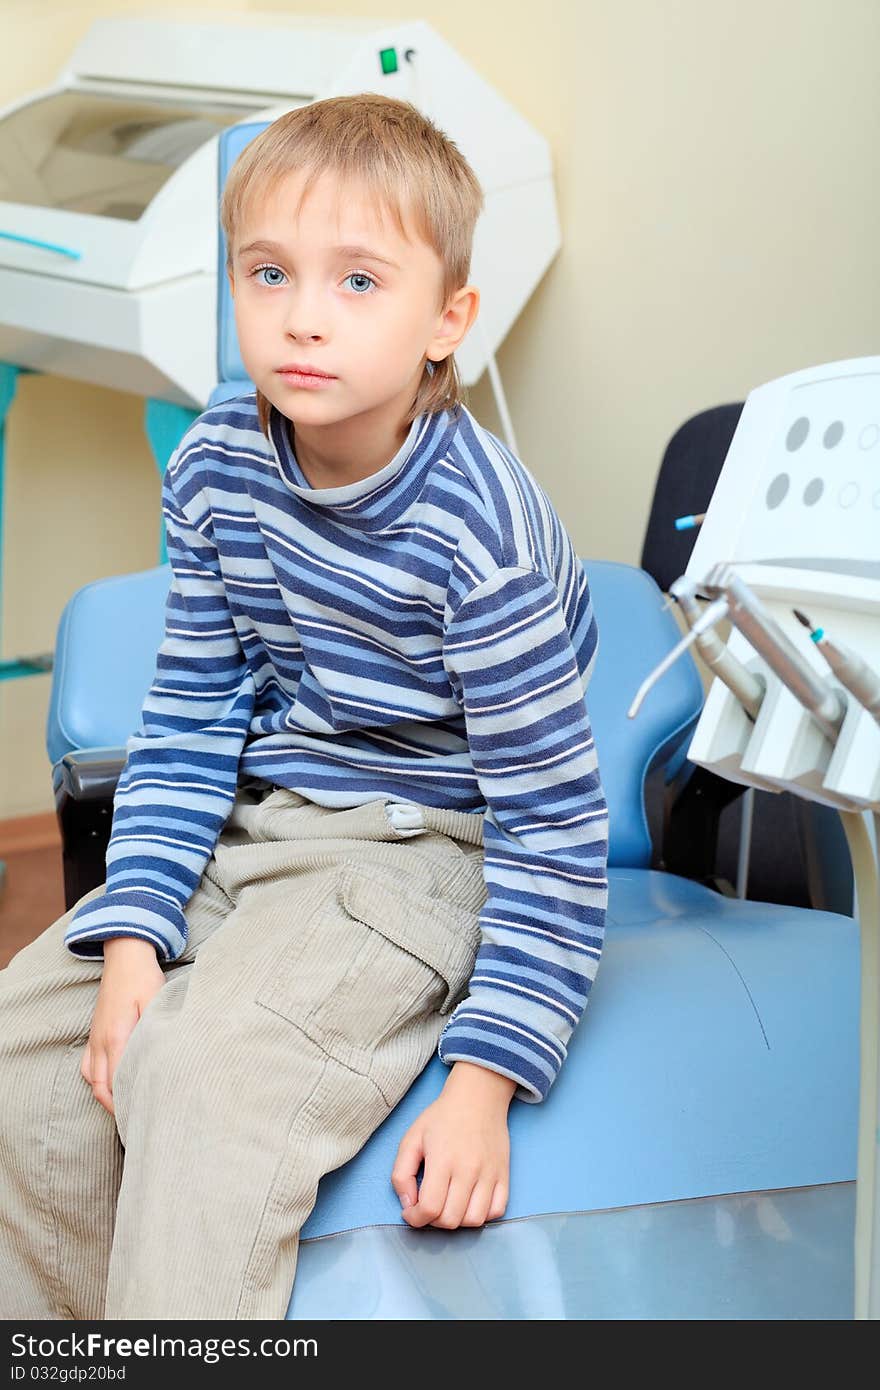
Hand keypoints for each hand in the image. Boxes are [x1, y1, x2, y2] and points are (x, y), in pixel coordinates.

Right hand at [80, 937, 164, 1115]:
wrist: (124, 955)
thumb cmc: (143, 977)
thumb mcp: (156, 1001)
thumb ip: (156, 1030)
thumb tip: (164, 1056)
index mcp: (117, 1037)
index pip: (118, 1082)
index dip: (129, 1103)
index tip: (144, 1116)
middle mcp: (101, 1042)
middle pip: (102, 1088)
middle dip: (116, 1108)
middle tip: (136, 1121)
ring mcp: (95, 1037)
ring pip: (93, 1080)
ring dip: (105, 1096)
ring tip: (125, 1108)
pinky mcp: (95, 1032)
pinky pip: (89, 1066)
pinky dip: (97, 1081)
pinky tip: (110, 1084)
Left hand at [391, 1061, 513, 1228]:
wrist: (478, 1096)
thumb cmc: (442, 1117)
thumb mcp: (411, 1138)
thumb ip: (401, 1174)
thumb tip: (408, 1205)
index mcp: (443, 1160)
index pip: (430, 1208)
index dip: (415, 1218)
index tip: (411, 1212)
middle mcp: (469, 1169)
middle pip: (451, 1220)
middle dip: (433, 1221)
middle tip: (428, 1206)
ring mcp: (490, 1173)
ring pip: (474, 1220)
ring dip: (457, 1221)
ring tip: (449, 1204)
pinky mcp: (504, 1174)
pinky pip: (497, 1211)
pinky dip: (482, 1215)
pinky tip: (470, 1202)